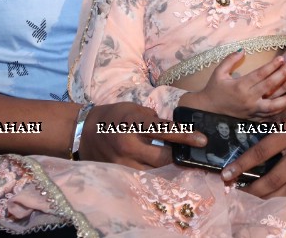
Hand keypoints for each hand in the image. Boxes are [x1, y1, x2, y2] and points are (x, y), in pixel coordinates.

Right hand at [77, 101, 205, 168]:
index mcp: (133, 124)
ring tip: (178, 161)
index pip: (164, 131)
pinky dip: (155, 173)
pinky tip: (163, 169)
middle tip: (191, 153)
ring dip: (168, 167)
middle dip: (178, 156)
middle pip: (162, 157)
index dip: (185, 136)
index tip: (202, 140)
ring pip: (154, 171)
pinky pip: (143, 176)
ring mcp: (122, 162)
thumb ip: (153, 118)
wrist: (84, 132)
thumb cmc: (114, 116)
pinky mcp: (119, 173)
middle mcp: (128, 145)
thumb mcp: (134, 109)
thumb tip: (174, 128)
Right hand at [185, 51, 285, 118]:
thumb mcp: (218, 72)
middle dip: (282, 77)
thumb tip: (242, 49)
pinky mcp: (253, 118)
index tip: (282, 58)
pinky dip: (280, 112)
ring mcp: (251, 110)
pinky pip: (269, 116)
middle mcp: (248, 99)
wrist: (208, 110)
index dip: (272, 66)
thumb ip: (230, 59)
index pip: (260, 74)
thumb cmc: (214, 88)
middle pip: (269, 87)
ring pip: (273, 106)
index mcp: (240, 86)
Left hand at [221, 83, 285, 197]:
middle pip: (274, 179)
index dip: (242, 165)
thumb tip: (247, 133)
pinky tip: (277, 192)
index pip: (261, 153)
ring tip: (255, 196)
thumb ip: (271, 122)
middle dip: (253, 189)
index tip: (227, 174)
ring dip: (269, 196)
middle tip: (238, 190)